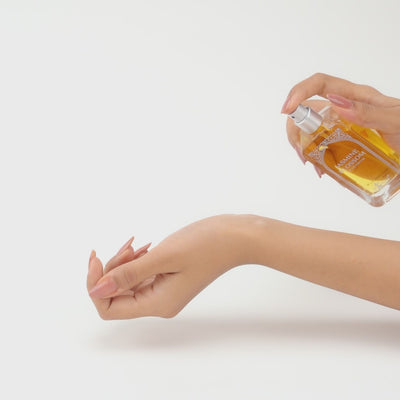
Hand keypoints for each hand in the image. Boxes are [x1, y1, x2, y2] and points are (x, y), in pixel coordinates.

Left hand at [87, 214, 247, 319]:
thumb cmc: (206, 245)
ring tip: (138, 244)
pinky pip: (140, 274)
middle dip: (113, 267)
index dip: (97, 284)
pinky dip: (136, 259)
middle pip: (117, 294)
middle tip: (128, 246)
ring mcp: (164, 291)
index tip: (97, 257)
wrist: (236, 237)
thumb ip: (128, 274)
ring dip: (125, 261)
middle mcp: (159, 303)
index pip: (110, 308)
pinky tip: (145, 246)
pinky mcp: (168, 278)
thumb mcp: (163, 257)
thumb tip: (96, 291)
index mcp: (158, 304)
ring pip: (127, 282)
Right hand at [281, 73, 399, 173]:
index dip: (299, 92)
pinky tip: (323, 170)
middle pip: (307, 110)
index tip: (287, 110)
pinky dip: (316, 159)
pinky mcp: (344, 145)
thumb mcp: (396, 120)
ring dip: (303, 147)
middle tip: (301, 151)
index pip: (319, 84)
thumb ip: (369, 112)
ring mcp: (343, 128)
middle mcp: (345, 110)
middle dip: (295, 128)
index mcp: (356, 97)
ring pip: (310, 131)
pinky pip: (322, 149)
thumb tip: (334, 104)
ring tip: (312, 164)